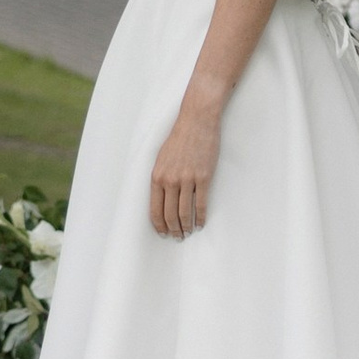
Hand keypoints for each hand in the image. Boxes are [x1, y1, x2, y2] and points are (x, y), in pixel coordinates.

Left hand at [150, 91, 223, 236]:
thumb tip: (161, 197)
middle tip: (177, 237)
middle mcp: (170, 180)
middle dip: (173, 230)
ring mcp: (187, 179)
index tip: (163, 233)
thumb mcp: (161, 157)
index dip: (159, 225)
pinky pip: (201, 203)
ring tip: (188, 233)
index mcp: (157, 176)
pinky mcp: (203, 177)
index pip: (154, 209)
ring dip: (186, 226)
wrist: (196, 121)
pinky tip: (201, 223)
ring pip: (185, 212)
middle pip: (170, 214)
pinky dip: (201, 217)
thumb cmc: (179, 137)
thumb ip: (160, 177)